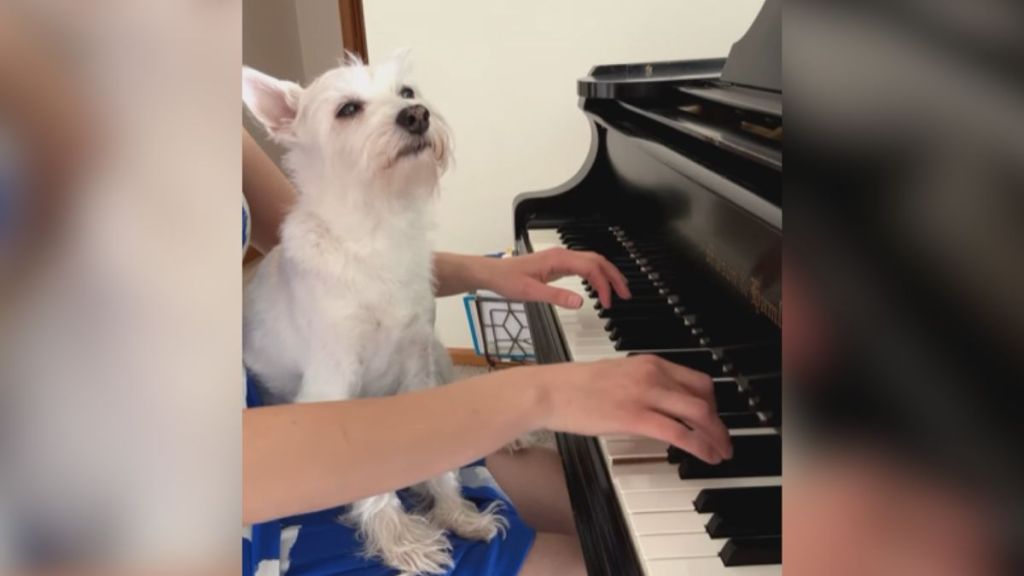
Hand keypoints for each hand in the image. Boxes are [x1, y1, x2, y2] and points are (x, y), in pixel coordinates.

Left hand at [480, 248, 630, 308]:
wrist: (492, 273)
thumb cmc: (507, 280)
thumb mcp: (530, 292)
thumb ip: (556, 296)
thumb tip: (580, 302)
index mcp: (558, 259)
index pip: (591, 268)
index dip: (604, 285)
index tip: (609, 303)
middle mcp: (562, 255)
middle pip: (597, 261)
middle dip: (614, 277)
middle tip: (626, 295)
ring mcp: (560, 258)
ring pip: (592, 261)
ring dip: (607, 274)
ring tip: (618, 291)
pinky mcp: (557, 264)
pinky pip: (583, 266)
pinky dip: (596, 275)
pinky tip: (598, 286)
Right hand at [529, 355, 731, 463]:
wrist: (550, 390)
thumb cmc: (574, 386)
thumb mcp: (616, 375)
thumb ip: (641, 384)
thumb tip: (658, 404)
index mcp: (649, 363)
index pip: (697, 380)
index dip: (713, 402)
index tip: (714, 419)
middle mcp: (653, 374)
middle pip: (703, 397)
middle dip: (719, 422)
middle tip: (723, 440)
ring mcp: (645, 395)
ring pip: (698, 414)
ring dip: (716, 436)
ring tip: (721, 452)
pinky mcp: (635, 417)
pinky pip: (679, 433)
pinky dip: (700, 446)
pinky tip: (706, 456)